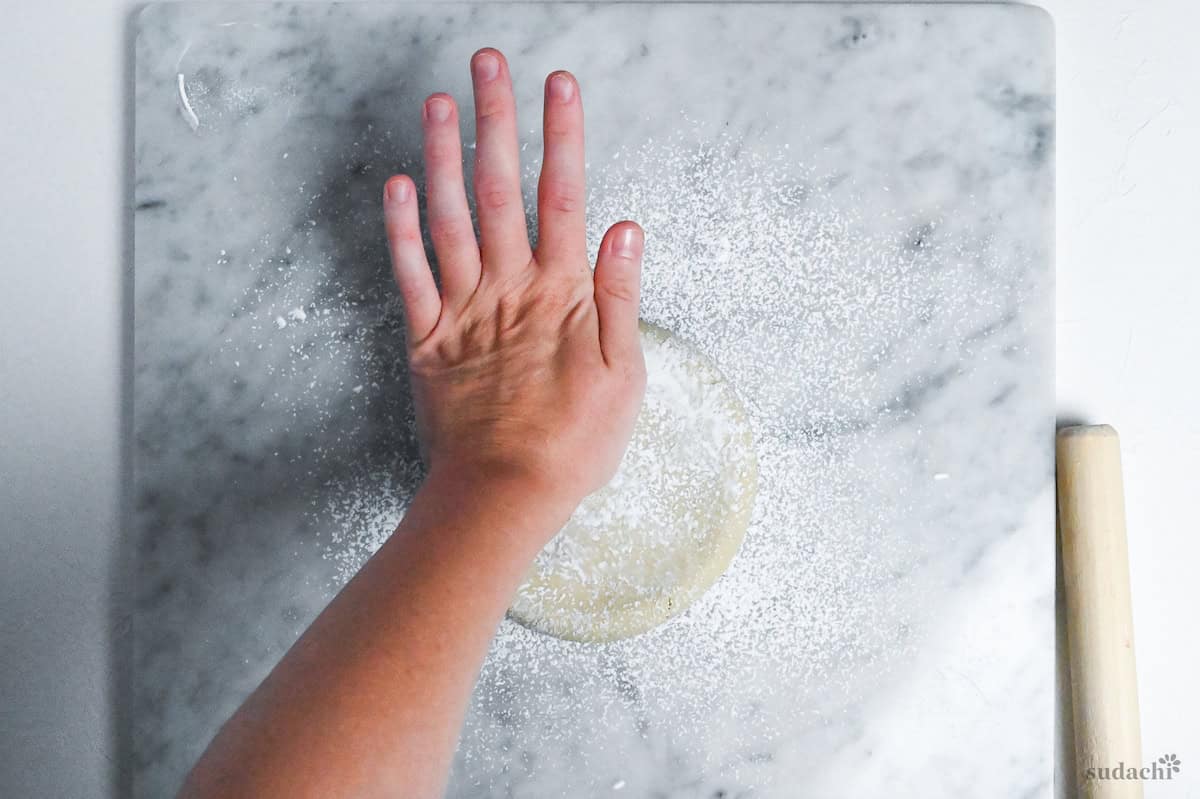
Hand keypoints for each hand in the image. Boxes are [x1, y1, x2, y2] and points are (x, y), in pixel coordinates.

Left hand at [382, 48, 645, 519]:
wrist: (504, 494)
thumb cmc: (573, 443)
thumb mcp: (624, 375)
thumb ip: (619, 297)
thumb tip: (625, 229)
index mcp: (560, 293)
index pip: (562, 197)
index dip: (561, 137)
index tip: (558, 83)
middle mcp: (507, 288)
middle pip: (500, 189)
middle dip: (495, 120)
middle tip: (486, 63)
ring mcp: (462, 310)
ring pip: (450, 218)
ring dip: (444, 155)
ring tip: (439, 101)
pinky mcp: (427, 339)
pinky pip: (409, 274)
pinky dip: (400, 228)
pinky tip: (397, 183)